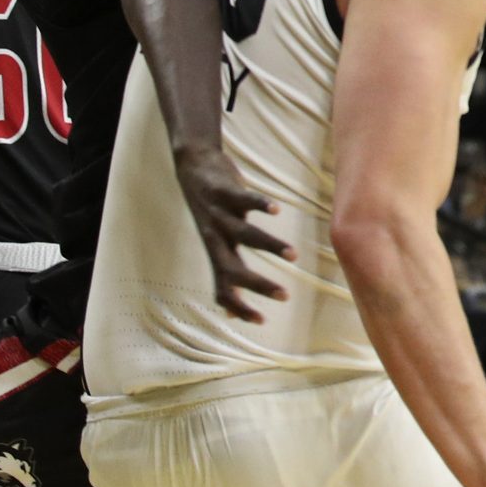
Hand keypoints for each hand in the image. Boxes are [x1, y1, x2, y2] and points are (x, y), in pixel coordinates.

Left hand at [172, 146, 294, 323]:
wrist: (192, 166)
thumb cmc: (211, 210)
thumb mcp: (215, 243)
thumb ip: (224, 271)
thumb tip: (227, 310)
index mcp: (216, 251)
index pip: (222, 289)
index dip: (238, 307)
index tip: (262, 321)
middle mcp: (216, 237)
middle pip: (232, 269)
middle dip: (257, 285)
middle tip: (284, 295)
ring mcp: (219, 215)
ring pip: (244, 235)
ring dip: (269, 246)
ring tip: (293, 255)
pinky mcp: (225, 192)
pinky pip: (244, 200)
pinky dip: (260, 205)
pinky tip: (276, 210)